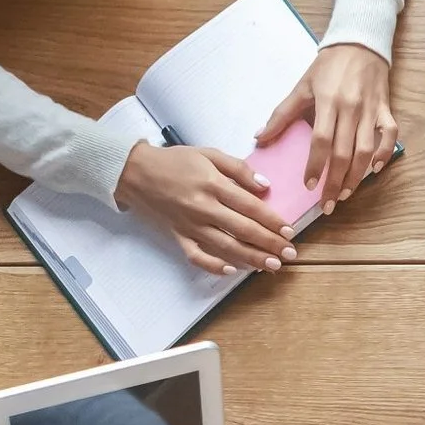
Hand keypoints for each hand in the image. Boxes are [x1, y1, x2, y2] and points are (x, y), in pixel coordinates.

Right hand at [115, 142, 295, 275]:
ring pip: (225, 246)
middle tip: (290, 254)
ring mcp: (190, 225)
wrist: (134, 172)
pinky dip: (212, 265)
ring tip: (271, 266)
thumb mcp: (209, 154)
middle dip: (269, 244)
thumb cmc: (175, 161)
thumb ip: (239, 169)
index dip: (271, 221)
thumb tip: (265, 186)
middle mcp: (203, 208)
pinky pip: (196, 256)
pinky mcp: (178, 236)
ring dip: (250, 259)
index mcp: (212, 185)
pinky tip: (230, 271)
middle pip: (242, 230)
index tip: (289, 231)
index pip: (250, 207)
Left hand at [258, 43, 396, 209]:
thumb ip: (282, 114)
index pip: (322, 140)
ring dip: (356, 176)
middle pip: (344, 152)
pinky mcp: (385, 109)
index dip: (316, 165)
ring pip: (366, 150)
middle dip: (335, 181)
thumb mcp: (301, 86)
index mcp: (328, 101)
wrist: (359, 43)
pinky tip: (374, 170)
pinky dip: (383, 154)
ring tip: (345, 193)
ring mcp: (371, 109)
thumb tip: (261, 138)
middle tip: (327, 204)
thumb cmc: (328, 65)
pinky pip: (389, 135)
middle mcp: (351, 108)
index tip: (309, 185)